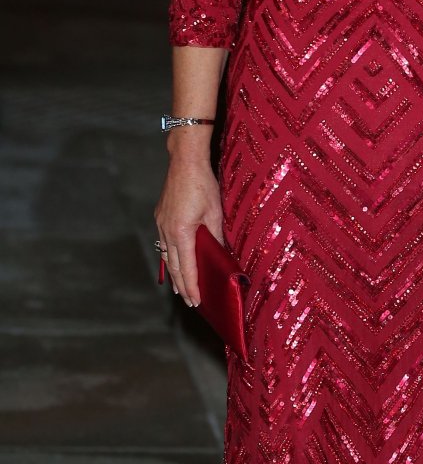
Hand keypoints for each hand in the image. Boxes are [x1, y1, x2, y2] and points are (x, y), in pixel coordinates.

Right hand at [154, 151, 223, 306]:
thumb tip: (221, 254)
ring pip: (166, 257)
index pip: (187, 267)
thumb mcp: (215, 212)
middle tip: (189, 302)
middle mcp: (167, 231)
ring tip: (179, 289)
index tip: (196, 301)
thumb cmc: (203, 184)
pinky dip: (169, 258)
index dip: (192, 286)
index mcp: (182, 232)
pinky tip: (173, 262)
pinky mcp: (160, 217)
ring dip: (174, 275)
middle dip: (182, 286)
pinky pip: (164, 244)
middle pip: (173, 266)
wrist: (184, 161)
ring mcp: (161, 224)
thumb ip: (216, 236)